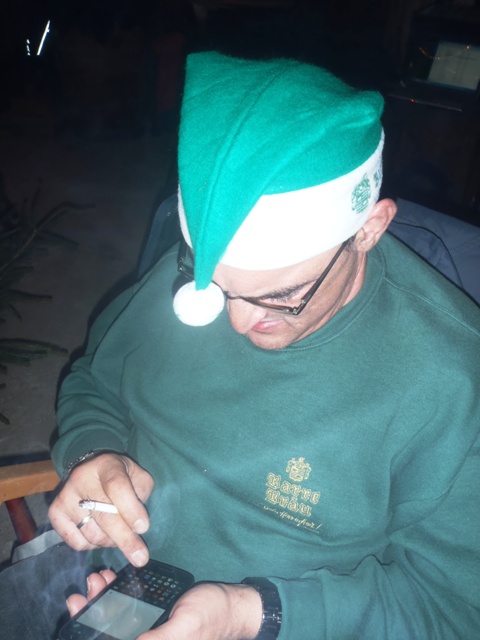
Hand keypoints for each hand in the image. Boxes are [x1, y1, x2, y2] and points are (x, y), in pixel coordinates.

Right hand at [48, 453, 153, 565]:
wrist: (92, 472)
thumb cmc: (121, 477)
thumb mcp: (138, 477)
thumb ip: (142, 496)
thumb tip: (138, 527)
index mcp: (106, 465)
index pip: (117, 487)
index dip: (130, 509)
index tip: (143, 528)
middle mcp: (81, 479)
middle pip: (104, 514)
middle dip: (125, 539)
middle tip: (141, 557)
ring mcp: (65, 497)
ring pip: (93, 533)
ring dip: (112, 541)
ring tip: (120, 534)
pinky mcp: (55, 514)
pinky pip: (78, 543)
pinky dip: (95, 545)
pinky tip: (102, 534)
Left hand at [67, 575, 262, 639]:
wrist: (234, 603)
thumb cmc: (212, 615)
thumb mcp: (185, 626)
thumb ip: (159, 638)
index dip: (92, 631)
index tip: (77, 609)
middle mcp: (149, 637)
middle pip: (110, 631)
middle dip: (93, 610)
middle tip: (83, 592)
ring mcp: (150, 628)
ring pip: (117, 618)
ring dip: (103, 599)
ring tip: (97, 580)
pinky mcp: (155, 615)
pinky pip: (131, 606)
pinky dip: (118, 593)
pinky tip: (111, 580)